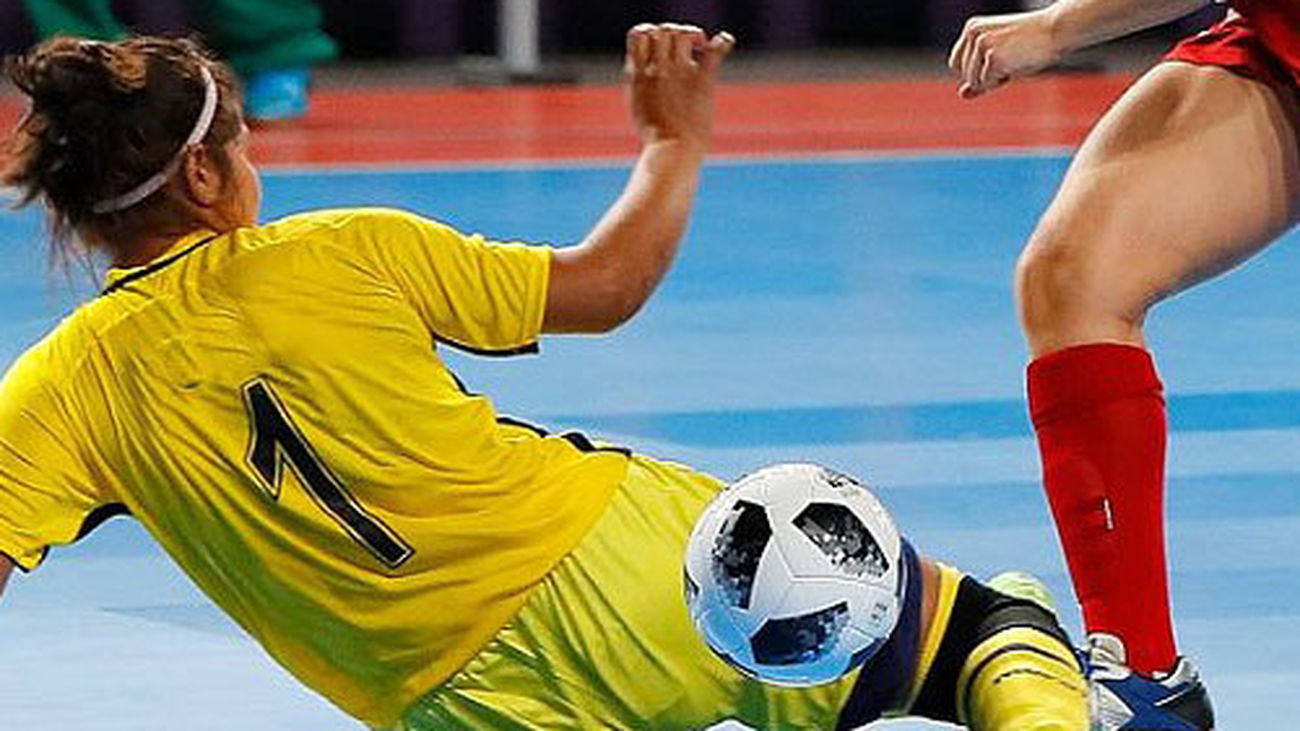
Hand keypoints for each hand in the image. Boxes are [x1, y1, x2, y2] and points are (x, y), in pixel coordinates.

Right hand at [625, 23, 734, 146]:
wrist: (672, 151)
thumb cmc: (655, 136)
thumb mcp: (637, 104)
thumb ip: (641, 82)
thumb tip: (644, 68)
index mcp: (638, 74)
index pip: (639, 33)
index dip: (650, 32)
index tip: (659, 46)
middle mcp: (657, 68)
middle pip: (663, 30)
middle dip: (673, 31)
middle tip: (683, 47)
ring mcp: (679, 73)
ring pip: (681, 33)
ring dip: (692, 33)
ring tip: (699, 45)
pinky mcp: (702, 81)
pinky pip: (714, 50)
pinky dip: (722, 42)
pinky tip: (725, 43)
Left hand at [948, 10, 1061, 98]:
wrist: (1058, 30)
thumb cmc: (1033, 43)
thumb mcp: (1000, 57)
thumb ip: (979, 74)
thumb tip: (962, 94)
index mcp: (972, 28)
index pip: (955, 63)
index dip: (974, 71)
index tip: (997, 62)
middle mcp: (973, 34)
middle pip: (965, 75)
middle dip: (987, 76)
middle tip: (1012, 58)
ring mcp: (982, 45)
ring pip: (974, 82)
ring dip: (995, 79)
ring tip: (1016, 59)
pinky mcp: (993, 57)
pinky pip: (987, 84)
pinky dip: (1002, 81)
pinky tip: (1018, 63)